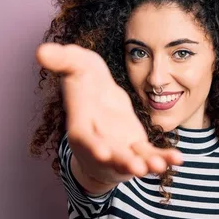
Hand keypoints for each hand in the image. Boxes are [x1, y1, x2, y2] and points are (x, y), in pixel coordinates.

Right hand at [36, 43, 182, 183]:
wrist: (97, 100)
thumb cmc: (85, 82)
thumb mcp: (76, 66)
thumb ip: (63, 60)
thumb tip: (41, 51)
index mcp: (81, 123)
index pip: (83, 137)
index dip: (92, 146)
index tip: (103, 153)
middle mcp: (98, 140)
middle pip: (109, 156)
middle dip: (122, 162)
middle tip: (137, 168)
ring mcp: (117, 147)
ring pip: (130, 160)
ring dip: (145, 164)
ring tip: (158, 167)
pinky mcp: (134, 148)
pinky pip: (149, 155)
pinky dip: (163, 157)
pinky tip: (178, 159)